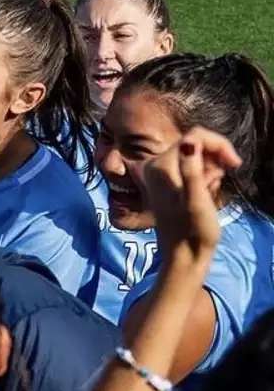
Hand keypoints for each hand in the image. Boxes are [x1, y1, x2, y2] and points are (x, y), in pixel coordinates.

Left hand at [142, 127, 238, 265]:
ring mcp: (161, 173)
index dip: (219, 145)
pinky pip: (193, 167)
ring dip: (212, 169)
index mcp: (160, 166)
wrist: (184, 255)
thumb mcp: (196, 200)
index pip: (195, 136)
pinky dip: (205, 176)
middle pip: (195, 143)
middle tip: (218, 183)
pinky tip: (207, 192)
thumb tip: (190, 141)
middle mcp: (155, 165)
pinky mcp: (169, 181)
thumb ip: (191, 170)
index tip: (234, 164)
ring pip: (197, 156)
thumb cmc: (193, 231)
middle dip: (215, 160)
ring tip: (211, 191)